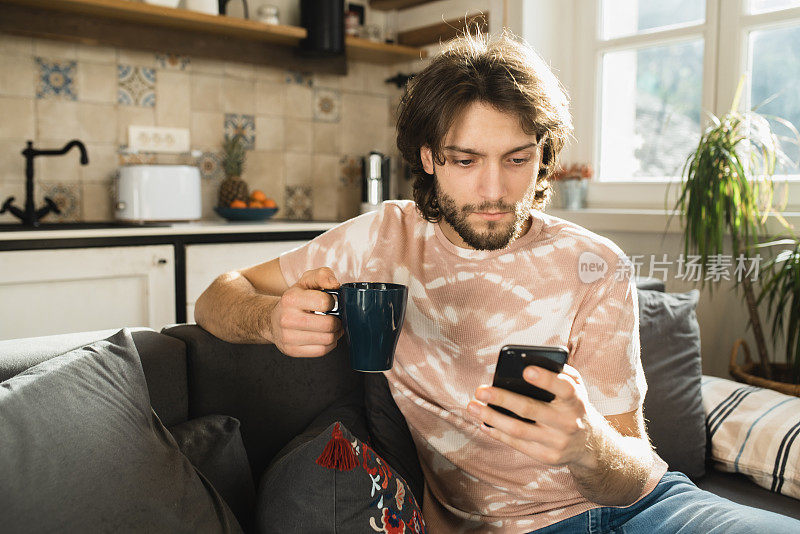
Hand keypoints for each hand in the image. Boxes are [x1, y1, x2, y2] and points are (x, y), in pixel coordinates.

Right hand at [267, 267, 343, 357]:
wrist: (272, 320)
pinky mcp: (291, 350)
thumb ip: (322, 275)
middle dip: (337, 321)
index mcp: (291, 299)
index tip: (330, 303)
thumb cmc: (295, 299)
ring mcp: (288, 337)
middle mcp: (287, 319)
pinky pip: (321, 351)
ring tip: (331, 327)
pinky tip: (324, 336)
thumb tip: (334, 284)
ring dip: (335, 333)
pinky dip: (328, 344)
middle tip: (335, 318)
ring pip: (327, 339)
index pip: (325, 302)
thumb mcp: (306, 281)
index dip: (333, 302)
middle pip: (329, 324)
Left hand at [466, 364, 602, 468]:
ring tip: (472, 405)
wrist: (588, 442)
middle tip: (480, 390)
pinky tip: (483, 422)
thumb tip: (528, 361)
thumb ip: (558, 372)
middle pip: (531, 409)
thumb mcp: (575, 386)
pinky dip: (497, 433)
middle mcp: (568, 422)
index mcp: (576, 400)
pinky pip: (517, 444)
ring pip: (518, 430)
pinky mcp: (547, 457)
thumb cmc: (572, 404)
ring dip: (491, 417)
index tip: (525, 370)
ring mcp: (557, 442)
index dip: (545, 379)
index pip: (563, 388)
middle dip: (503, 399)